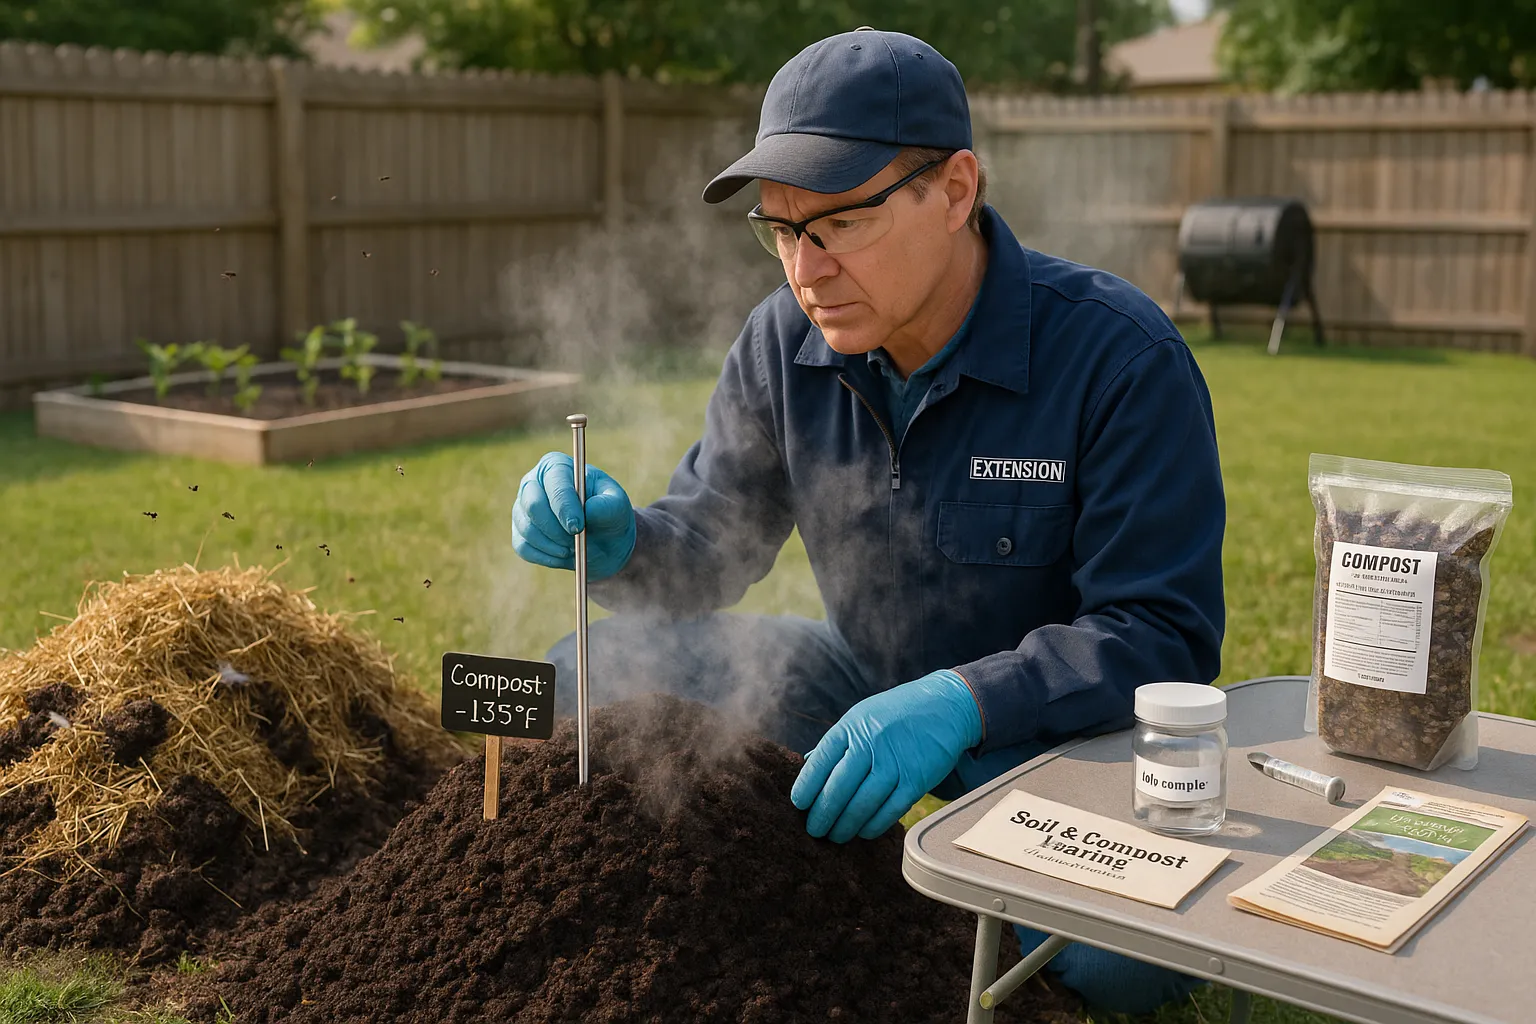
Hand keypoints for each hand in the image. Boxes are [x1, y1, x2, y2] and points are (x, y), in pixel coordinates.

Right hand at [511, 452, 636, 580]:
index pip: (554, 484)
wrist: (603, 540)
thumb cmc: (609, 514)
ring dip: (554, 545)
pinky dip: (547, 557)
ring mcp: (522, 509)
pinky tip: (564, 555)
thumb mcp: (617, 506)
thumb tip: (588, 509)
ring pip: (528, 530)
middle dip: (556, 529)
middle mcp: (533, 483)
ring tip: (575, 548)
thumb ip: (607, 505)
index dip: (564, 507)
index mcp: (556, 467)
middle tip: (575, 543)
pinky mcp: (519, 533)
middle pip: (532, 505)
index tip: (578, 527)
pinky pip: (525, 548)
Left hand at [790, 670, 982, 842]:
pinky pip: (890, 811)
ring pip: (862, 805)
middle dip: (822, 815)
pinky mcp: (916, 780)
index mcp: (852, 726)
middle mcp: (871, 744)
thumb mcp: (862, 717)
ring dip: (845, 826)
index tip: (798, 805)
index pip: (820, 761)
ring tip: (835, 836)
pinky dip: (873, 826)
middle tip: (814, 830)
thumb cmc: (897, 713)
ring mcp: (895, 763)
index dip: (806, 786)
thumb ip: (837, 743)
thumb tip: (807, 767)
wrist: (945, 706)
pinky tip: (863, 831)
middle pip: (838, 788)